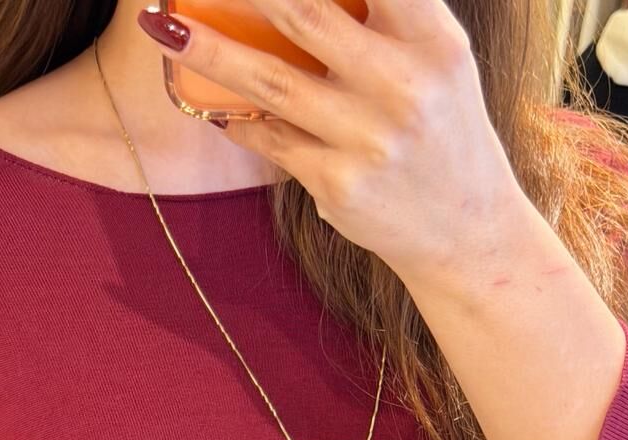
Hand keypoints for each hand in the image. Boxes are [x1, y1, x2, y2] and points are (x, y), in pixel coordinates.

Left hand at [137, 0, 525, 282]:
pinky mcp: (338, 185)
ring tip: (163, 27)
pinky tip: (212, 104)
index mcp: (432, 37)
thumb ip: (389, 12)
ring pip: (270, 82)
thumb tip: (291, 2)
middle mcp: (403, 85)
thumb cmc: (440, 126)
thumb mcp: (436, 56)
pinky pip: (272, 140)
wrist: (464, 229)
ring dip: (208, 50)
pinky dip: (238, 120)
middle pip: (303, 12)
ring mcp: (368, 139)